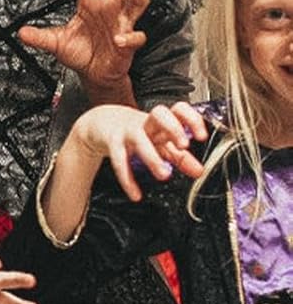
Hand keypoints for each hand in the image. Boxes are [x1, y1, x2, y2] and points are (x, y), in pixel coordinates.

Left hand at [18, 0, 149, 96]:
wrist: (94, 74)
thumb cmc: (81, 52)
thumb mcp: (56, 42)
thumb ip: (39, 36)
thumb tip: (21, 32)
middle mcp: (110, 6)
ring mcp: (122, 22)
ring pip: (139, 0)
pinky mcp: (128, 42)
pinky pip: (136, 36)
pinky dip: (130, 37)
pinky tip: (119, 39)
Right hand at [70, 101, 207, 200]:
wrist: (102, 123)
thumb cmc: (136, 132)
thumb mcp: (159, 142)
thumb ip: (180, 157)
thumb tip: (199, 171)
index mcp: (161, 121)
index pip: (179, 110)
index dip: (192, 120)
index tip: (201, 136)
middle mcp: (145, 123)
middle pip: (160, 114)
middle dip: (173, 128)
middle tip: (184, 146)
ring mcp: (127, 132)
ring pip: (140, 140)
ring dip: (152, 157)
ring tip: (165, 175)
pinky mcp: (112, 143)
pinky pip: (119, 161)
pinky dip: (127, 179)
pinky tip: (135, 193)